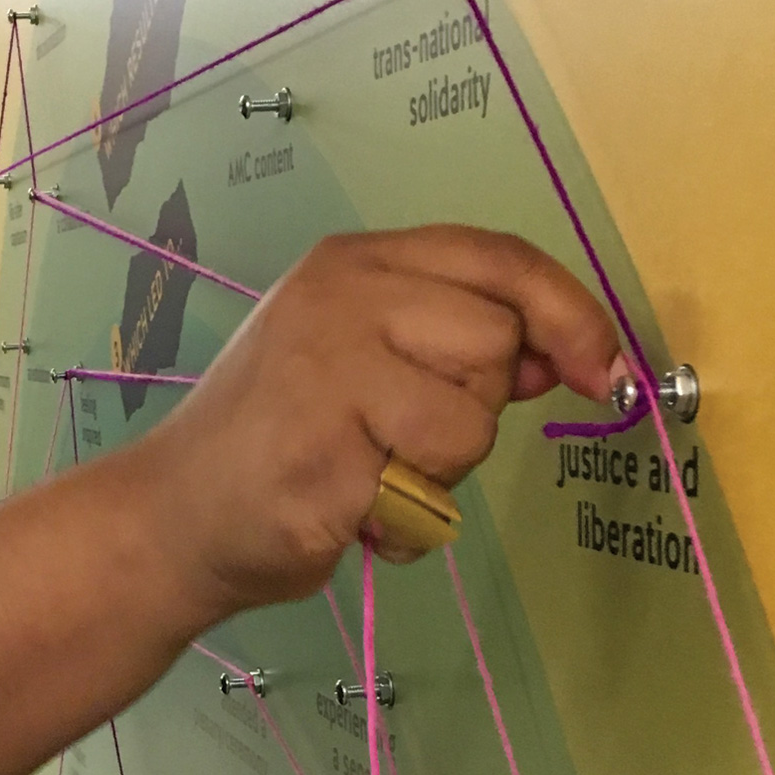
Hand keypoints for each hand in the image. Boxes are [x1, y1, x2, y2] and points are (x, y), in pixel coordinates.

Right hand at [129, 227, 622, 616]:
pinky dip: (407, 518)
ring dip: (441, 468)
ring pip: (472, 417)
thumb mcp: (363, 357)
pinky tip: (351, 509)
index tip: (600, 371)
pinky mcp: (324, 447)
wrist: (175, 513)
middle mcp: (338, 297)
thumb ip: (453, 340)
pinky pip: (429, 487)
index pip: (496, 257)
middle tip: (399, 433)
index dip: (568, 311)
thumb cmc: (278, 435)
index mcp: (351, 263)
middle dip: (475, 404)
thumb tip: (563, 353)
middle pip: (496, 338)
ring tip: (370, 470)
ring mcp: (326, 368)